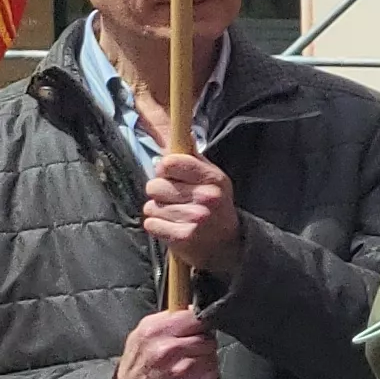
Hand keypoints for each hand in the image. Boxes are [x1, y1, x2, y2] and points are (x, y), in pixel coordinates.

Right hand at [105, 307, 217, 378]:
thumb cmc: (138, 364)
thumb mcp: (143, 334)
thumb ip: (168, 320)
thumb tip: (194, 309)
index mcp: (154, 330)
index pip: (194, 316)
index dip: (199, 323)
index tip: (196, 329)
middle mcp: (167, 348)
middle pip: (207, 337)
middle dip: (203, 342)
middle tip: (191, 351)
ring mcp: (180, 368)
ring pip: (212, 354)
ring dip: (206, 359)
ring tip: (189, 364)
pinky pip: (213, 372)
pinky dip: (207, 375)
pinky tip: (192, 377)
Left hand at [138, 154, 243, 275]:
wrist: (228, 245)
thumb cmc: (215, 207)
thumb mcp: (213, 179)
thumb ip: (194, 158)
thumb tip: (183, 133)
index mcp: (213, 178)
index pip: (169, 163)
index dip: (165, 170)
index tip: (172, 178)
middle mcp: (207, 197)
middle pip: (154, 186)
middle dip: (160, 194)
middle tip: (176, 201)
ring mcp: (196, 218)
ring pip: (151, 207)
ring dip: (160, 213)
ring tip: (177, 217)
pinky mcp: (183, 236)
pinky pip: (151, 224)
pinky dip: (158, 227)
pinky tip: (173, 228)